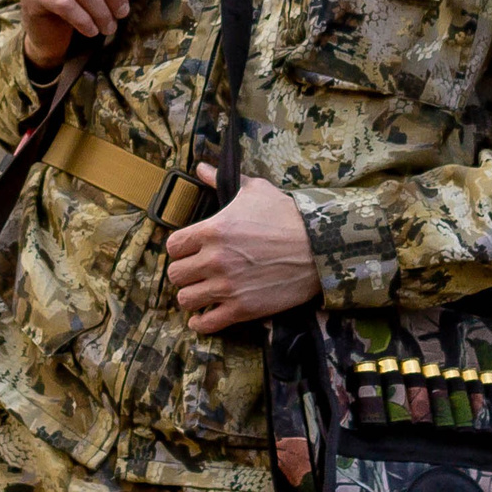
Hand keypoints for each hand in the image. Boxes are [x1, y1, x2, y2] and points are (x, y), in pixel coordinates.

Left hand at [166, 165, 321, 332]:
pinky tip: (202, 318)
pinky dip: (201, 323)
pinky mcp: (242, 309)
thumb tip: (202, 167)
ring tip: (200, 293)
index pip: (172, 246)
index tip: (188, 252)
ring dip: (191, 297)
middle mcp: (214, 260)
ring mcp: (227, 286)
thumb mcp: (255, 190)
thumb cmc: (287, 215)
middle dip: (184, 273)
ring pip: (186, 300)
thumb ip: (222, 180)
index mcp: (212, 230)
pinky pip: (207, 324)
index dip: (179, 249)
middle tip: (195, 273)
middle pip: (175, 275)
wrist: (319, 247)